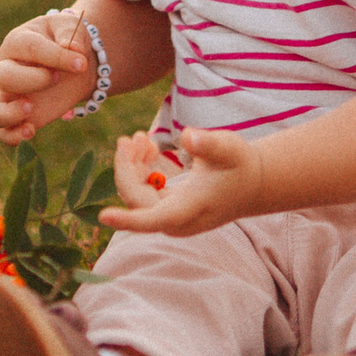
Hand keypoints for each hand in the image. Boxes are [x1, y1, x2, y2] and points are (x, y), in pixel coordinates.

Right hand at [0, 9, 95, 146]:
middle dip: (32, 80)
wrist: (75, 62)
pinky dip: (13, 136)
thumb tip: (74, 50)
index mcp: (18, 41)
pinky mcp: (20, 117)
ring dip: (7, 114)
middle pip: (3, 77)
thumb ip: (71, 33)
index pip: (31, 48)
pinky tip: (32, 130)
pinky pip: (4, 133)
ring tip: (30, 109)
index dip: (56, 57)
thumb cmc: (68, 38)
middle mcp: (7, 68)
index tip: (81, 63)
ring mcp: (10, 96)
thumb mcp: (71, 27)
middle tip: (57, 78)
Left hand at [97, 129, 259, 235]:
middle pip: (135, 199)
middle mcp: (175, 220)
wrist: (252, 182)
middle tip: (129, 138)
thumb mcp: (229, 148)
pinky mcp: (168, 207)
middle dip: (126, 167)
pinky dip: (141, 169)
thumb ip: (208, 143)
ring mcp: (170, 215)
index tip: (103, 216)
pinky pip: (143, 190)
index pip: (151, 220)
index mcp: (187, 211)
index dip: (127, 220)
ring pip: (136, 194)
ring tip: (140, 137)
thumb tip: (187, 136)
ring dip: (132, 165)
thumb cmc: (240, 164)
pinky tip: (148, 148)